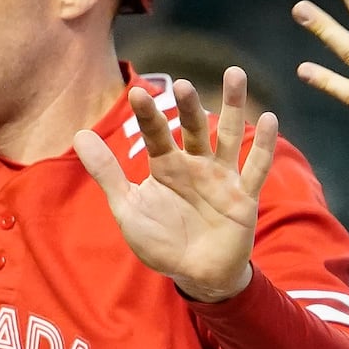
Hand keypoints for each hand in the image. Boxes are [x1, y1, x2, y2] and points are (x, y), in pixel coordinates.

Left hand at [73, 70, 277, 303]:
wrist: (194, 274)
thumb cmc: (161, 241)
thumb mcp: (128, 208)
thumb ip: (107, 172)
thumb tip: (78, 134)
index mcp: (166, 165)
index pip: (157, 134)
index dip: (148, 115)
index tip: (136, 94)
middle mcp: (196, 164)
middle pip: (195, 128)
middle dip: (189, 107)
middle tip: (182, 86)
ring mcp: (222, 178)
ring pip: (229, 136)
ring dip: (232, 107)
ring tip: (234, 74)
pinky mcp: (243, 197)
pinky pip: (255, 168)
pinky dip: (264, 146)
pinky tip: (270, 119)